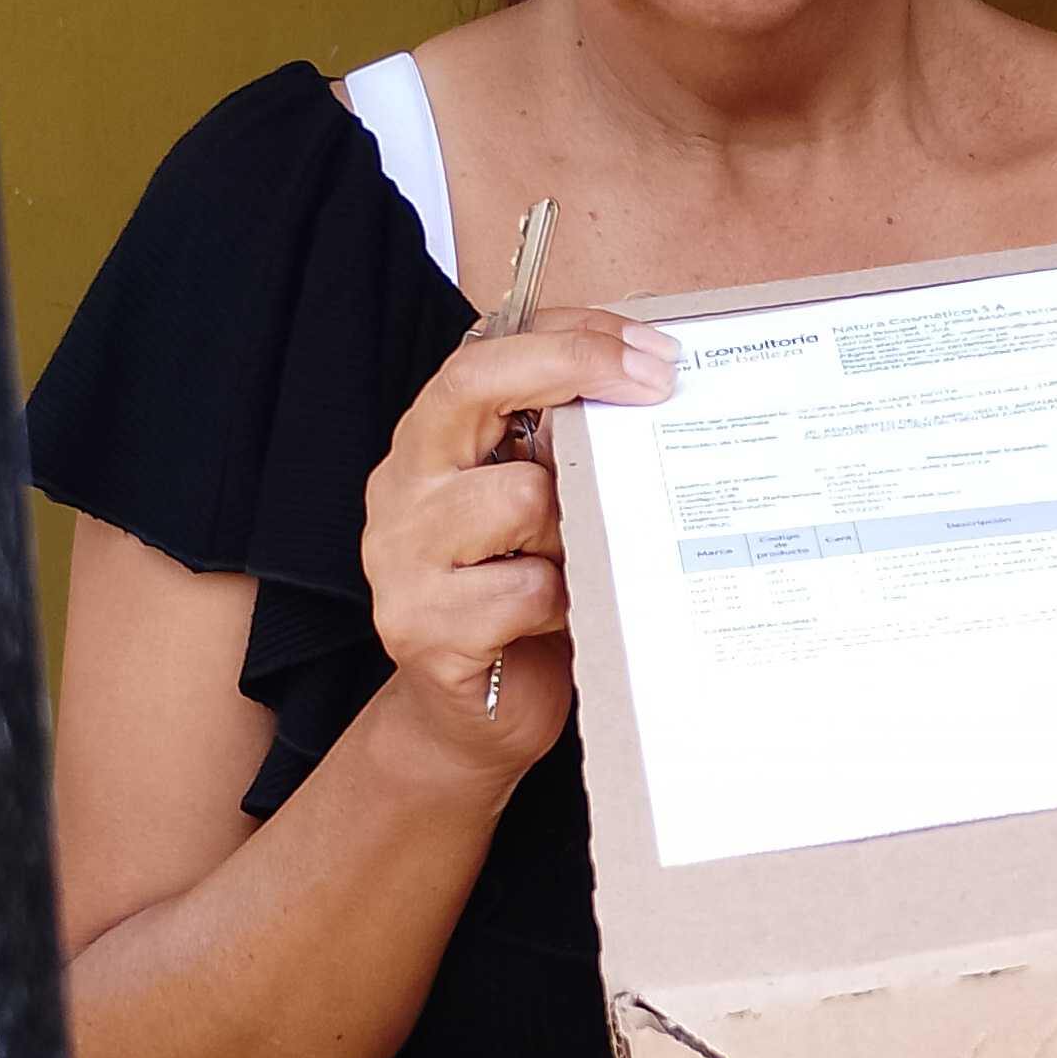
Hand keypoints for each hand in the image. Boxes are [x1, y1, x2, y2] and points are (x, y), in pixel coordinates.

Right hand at [360, 307, 676, 780]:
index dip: (569, 337)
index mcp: (432, 443)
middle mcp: (404, 487)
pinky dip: (560, 603)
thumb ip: (565, 449)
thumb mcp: (543, 507)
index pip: (484, 352)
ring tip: (576, 562)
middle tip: (653, 384)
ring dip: (571, 527)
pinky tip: (559, 619)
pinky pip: (521, 590)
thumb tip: (655, 383)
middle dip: (570, 371)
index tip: (652, 350)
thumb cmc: (522, 598)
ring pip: (516, 497)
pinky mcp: (421, 628)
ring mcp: (401, 557)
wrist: (474, 719)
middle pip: (471, 389)